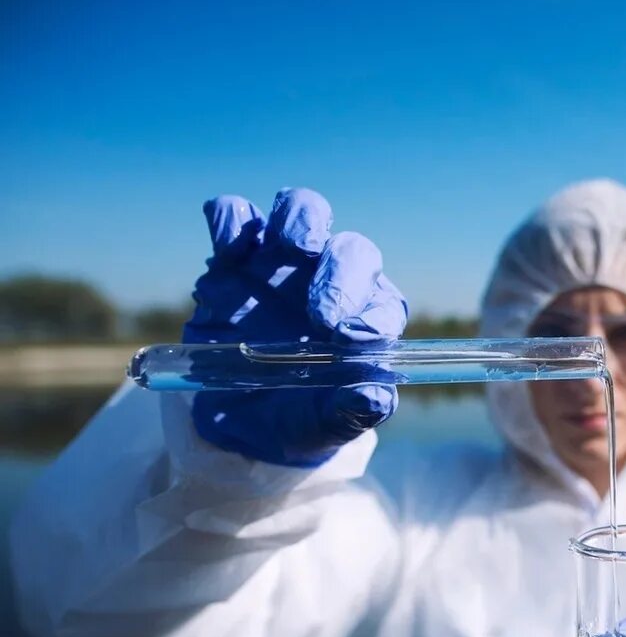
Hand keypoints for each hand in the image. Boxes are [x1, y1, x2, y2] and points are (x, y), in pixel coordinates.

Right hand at [183, 188, 406, 466]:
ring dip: (303, 220)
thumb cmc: (295, 417)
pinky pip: (235, 217)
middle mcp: (331, 282)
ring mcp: (283, 263)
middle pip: (352, 251)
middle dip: (342, 275)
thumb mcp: (320, 426)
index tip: (352, 341)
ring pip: (304, 211)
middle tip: (323, 316)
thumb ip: (349, 412)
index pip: (383, 306)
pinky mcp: (234, 258)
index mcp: (364, 322)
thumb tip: (375, 396)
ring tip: (295, 246)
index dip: (373, 317)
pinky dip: (233, 219)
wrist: (234, 417)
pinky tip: (231, 248)